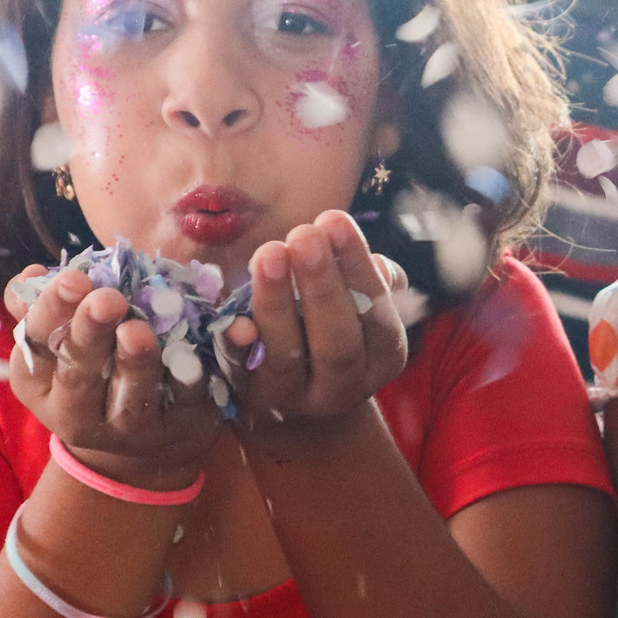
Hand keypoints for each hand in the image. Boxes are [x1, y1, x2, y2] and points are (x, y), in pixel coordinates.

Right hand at [6, 266, 222, 489]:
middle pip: (79, 375)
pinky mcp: (182, 429)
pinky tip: (224, 334)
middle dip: (91, 335)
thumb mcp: (58, 346)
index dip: (53, 311)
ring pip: (133, 397)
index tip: (74, 279)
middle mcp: (78, 414)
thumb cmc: (93, 372)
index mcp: (41, 382)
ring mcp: (132, 429)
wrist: (137, 449)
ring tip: (139, 331)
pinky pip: (193, 400)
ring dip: (137, 363)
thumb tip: (31, 275)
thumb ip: (44, 308)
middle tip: (106, 299)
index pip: (38, 344)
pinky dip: (206, 369)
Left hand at [236, 210, 408, 426]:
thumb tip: (378, 264)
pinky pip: (240, 373)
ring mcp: (296, 397)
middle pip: (338, 344)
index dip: (358, 270)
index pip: (378, 316)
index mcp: (383, 356)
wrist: (299, 386)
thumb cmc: (335, 321)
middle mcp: (345, 386)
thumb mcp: (364, 304)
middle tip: (304, 234)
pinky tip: (234, 320)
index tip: (334, 219)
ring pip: (287, 357)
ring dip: (277, 303)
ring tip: (268, 253)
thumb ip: (373, 282)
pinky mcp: (251, 398)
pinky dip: (236, 346)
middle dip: (321, 286)